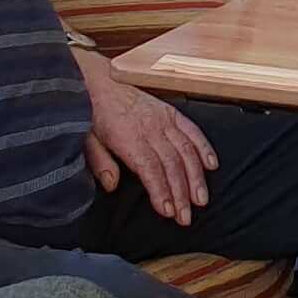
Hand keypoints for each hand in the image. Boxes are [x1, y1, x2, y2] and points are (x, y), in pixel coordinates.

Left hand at [79, 55, 216, 225]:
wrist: (97, 80)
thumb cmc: (91, 113)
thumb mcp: (85, 138)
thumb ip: (100, 161)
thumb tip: (112, 184)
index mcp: (128, 136)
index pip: (150, 168)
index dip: (162, 191)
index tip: (169, 211)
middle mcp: (150, 127)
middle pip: (172, 164)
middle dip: (181, 193)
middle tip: (186, 217)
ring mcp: (163, 119)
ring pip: (186, 150)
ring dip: (196, 177)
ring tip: (201, 199)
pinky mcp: (170, 112)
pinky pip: (192, 130)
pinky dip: (204, 147)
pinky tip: (212, 165)